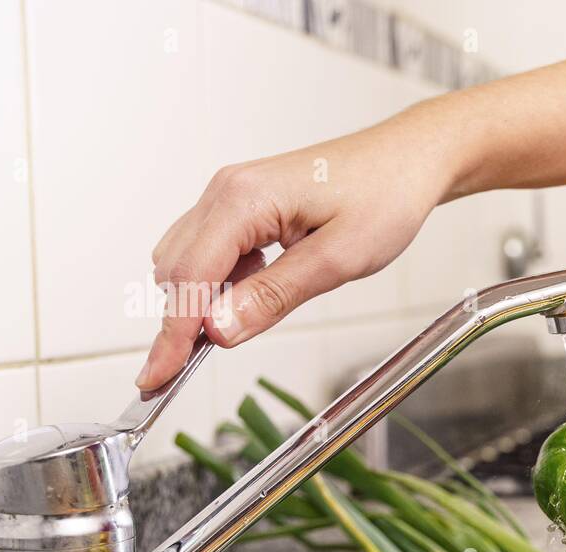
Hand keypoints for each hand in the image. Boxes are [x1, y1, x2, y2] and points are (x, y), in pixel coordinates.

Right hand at [139, 112, 453, 388]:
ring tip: (235, 330)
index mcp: (243, 199)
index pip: (189, 278)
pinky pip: (212, 251)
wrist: (409, 160)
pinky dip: (219, 283)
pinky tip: (252, 296)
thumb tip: (219, 330)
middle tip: (182, 373)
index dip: (172, 334)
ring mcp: (232, 196)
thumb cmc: (385, 197)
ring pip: (188, 261)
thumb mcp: (339, 259)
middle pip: (177, 270)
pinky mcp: (245, 205)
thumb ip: (275, 296)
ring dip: (199, 302)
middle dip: (178, 323)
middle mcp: (226, 191)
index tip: (157, 377)